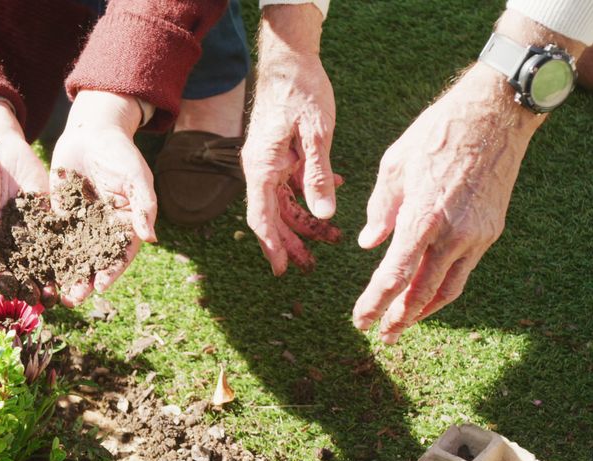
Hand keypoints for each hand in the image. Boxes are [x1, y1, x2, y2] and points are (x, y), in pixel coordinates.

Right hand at [0, 100, 51, 298]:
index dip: (1, 282)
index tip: (9, 293)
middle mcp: (11, 240)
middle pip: (22, 270)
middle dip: (31, 286)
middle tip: (41, 301)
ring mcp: (31, 229)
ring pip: (43, 258)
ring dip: (51, 275)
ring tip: (60, 291)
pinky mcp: (48, 215)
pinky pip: (58, 235)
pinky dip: (67, 250)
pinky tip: (76, 263)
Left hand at [49, 90, 155, 305]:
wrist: (92, 132)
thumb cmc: (120, 152)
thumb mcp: (136, 176)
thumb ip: (144, 205)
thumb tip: (151, 237)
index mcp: (127, 224)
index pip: (121, 254)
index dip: (112, 271)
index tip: (101, 286)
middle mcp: (105, 229)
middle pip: (96, 261)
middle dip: (85, 281)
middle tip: (72, 299)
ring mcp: (82, 224)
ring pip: (73, 254)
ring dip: (64, 274)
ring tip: (54, 293)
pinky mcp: (61, 215)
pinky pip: (53, 237)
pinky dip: (45, 253)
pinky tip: (34, 266)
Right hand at [242, 4, 340, 274]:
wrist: (291, 58)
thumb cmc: (301, 90)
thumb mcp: (317, 134)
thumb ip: (319, 174)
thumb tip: (324, 214)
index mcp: (263, 166)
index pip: (262, 216)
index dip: (272, 245)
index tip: (282, 269)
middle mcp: (260, 167)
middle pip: (272, 215)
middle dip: (291, 241)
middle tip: (309, 266)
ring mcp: (269, 160)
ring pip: (283, 202)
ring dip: (305, 220)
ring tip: (330, 239)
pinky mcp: (280, 152)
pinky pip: (291, 183)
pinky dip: (310, 193)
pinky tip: (332, 194)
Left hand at [352, 66, 543, 342]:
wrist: (496, 114)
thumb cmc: (437, 133)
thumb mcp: (394, 165)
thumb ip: (380, 210)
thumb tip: (369, 244)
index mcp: (422, 217)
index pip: (393, 276)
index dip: (375, 303)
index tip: (360, 322)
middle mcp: (453, 233)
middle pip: (422, 292)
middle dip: (399, 318)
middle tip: (381, 334)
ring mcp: (477, 234)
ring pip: (448, 288)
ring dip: (424, 311)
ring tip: (403, 322)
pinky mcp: (491, 230)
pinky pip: (464, 269)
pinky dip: (444, 286)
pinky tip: (428, 290)